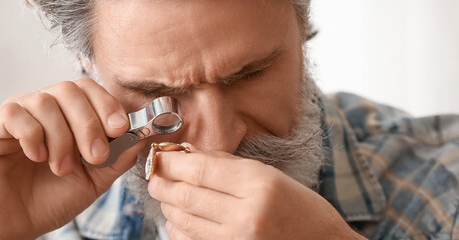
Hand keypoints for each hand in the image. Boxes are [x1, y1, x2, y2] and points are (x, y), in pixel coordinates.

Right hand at [0, 79, 145, 239]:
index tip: (119, 129)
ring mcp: (20, 115)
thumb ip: (119, 157)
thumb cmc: (51, 199)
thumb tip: (143, 135)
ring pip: (45, 101)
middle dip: (90, 123)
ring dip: (61, 138)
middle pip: (71, 89)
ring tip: (61, 168)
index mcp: (70, 116)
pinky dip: (32, 135)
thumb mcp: (95, 179)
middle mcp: (45, 109)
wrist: (14, 224)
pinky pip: (15, 114)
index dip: (108, 105)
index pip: (91, 90)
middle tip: (95, 156)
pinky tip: (37, 156)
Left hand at [148, 144, 364, 239]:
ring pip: (183, 221)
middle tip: (154, 176)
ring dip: (169, 206)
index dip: (172, 162)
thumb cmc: (304, 210)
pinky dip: (179, 229)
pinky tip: (181, 219)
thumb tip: (190, 155)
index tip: (159, 156)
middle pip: (186, 195)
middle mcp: (246, 214)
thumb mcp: (273, 176)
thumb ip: (229, 166)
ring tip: (168, 195)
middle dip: (162, 183)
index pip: (200, 170)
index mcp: (259, 184)